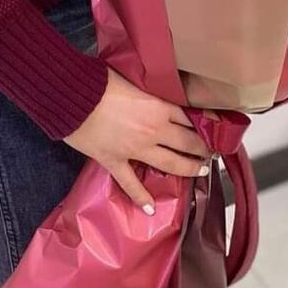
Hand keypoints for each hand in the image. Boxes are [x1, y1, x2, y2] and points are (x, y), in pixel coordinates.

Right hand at [65, 70, 211, 213]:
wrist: (74, 97)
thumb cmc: (101, 81)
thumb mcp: (132, 78)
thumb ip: (147, 87)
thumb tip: (153, 87)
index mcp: (159, 107)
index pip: (189, 116)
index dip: (204, 123)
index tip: (214, 127)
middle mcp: (154, 130)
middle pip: (186, 142)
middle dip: (202, 148)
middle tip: (210, 152)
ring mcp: (135, 150)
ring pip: (170, 164)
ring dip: (188, 168)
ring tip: (200, 171)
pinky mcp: (115, 162)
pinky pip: (131, 184)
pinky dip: (141, 197)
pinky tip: (149, 208)